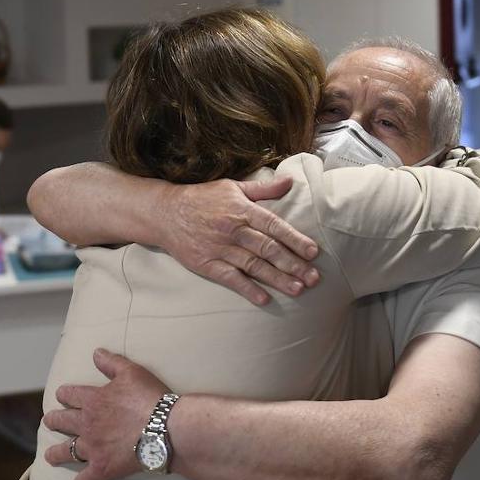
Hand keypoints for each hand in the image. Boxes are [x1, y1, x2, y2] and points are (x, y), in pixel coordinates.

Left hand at [43, 349, 168, 479]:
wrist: (164, 427)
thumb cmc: (150, 397)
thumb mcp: (131, 371)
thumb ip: (111, 362)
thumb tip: (95, 352)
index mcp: (93, 400)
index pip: (70, 394)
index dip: (64, 393)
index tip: (62, 395)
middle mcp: (87, 424)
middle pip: (62, 421)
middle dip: (54, 420)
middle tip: (50, 421)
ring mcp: (92, 447)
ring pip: (66, 451)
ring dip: (55, 453)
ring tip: (50, 455)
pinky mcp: (101, 468)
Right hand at [158, 176, 319, 305]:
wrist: (165, 213)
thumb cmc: (203, 198)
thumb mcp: (233, 187)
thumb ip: (264, 188)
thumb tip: (291, 181)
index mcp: (242, 210)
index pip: (274, 226)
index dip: (295, 239)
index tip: (313, 252)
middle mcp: (233, 230)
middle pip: (268, 249)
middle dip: (293, 264)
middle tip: (313, 278)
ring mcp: (220, 248)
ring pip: (254, 266)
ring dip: (277, 279)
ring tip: (298, 289)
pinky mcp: (207, 264)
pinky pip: (230, 278)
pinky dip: (248, 289)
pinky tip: (264, 299)